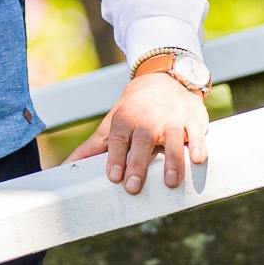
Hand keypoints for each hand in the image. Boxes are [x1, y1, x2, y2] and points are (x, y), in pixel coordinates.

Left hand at [62, 71, 208, 193]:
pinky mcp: (192, 118)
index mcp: (126, 120)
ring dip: (172, 160)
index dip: (115, 157)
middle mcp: (149, 119)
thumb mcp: (112, 124)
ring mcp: (172, 118)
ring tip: (170, 183)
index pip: (118, 139)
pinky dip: (199, 144)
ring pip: (173, 139)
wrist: (164, 77)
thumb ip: (92, 148)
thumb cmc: (135, 110)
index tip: (113, 177)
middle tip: (134, 187)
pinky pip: (197, 131)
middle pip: (143, 141)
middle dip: (138, 164)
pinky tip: (198, 159)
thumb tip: (65, 168)